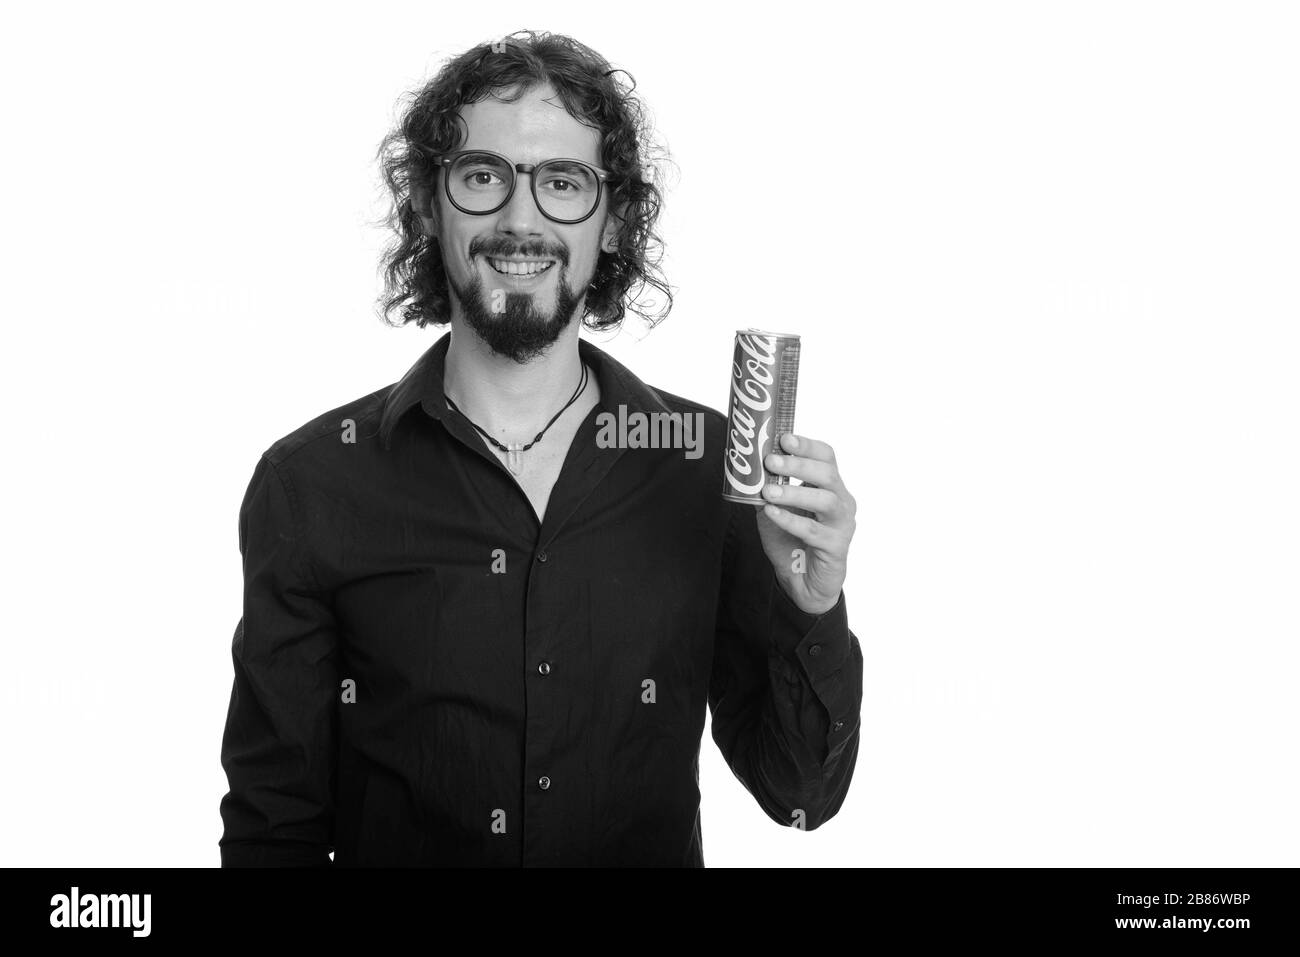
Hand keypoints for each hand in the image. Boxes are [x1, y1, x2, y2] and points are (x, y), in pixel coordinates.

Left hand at [755, 432, 856, 615]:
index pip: (826, 457)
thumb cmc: (792, 541)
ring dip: (794, 492)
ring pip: (825, 500)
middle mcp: (842, 502)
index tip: (784, 438)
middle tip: (771, 460)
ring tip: (769, 490)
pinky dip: (790, 519)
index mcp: (830, 487)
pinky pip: (813, 530)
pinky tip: (772, 512)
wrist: (802, 582)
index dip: (807, 446)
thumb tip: (745, 467)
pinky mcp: (836, 547)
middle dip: (798, 464)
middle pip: (827, 474)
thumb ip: (768, 489)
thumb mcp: (775, 509)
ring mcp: (842, 524)